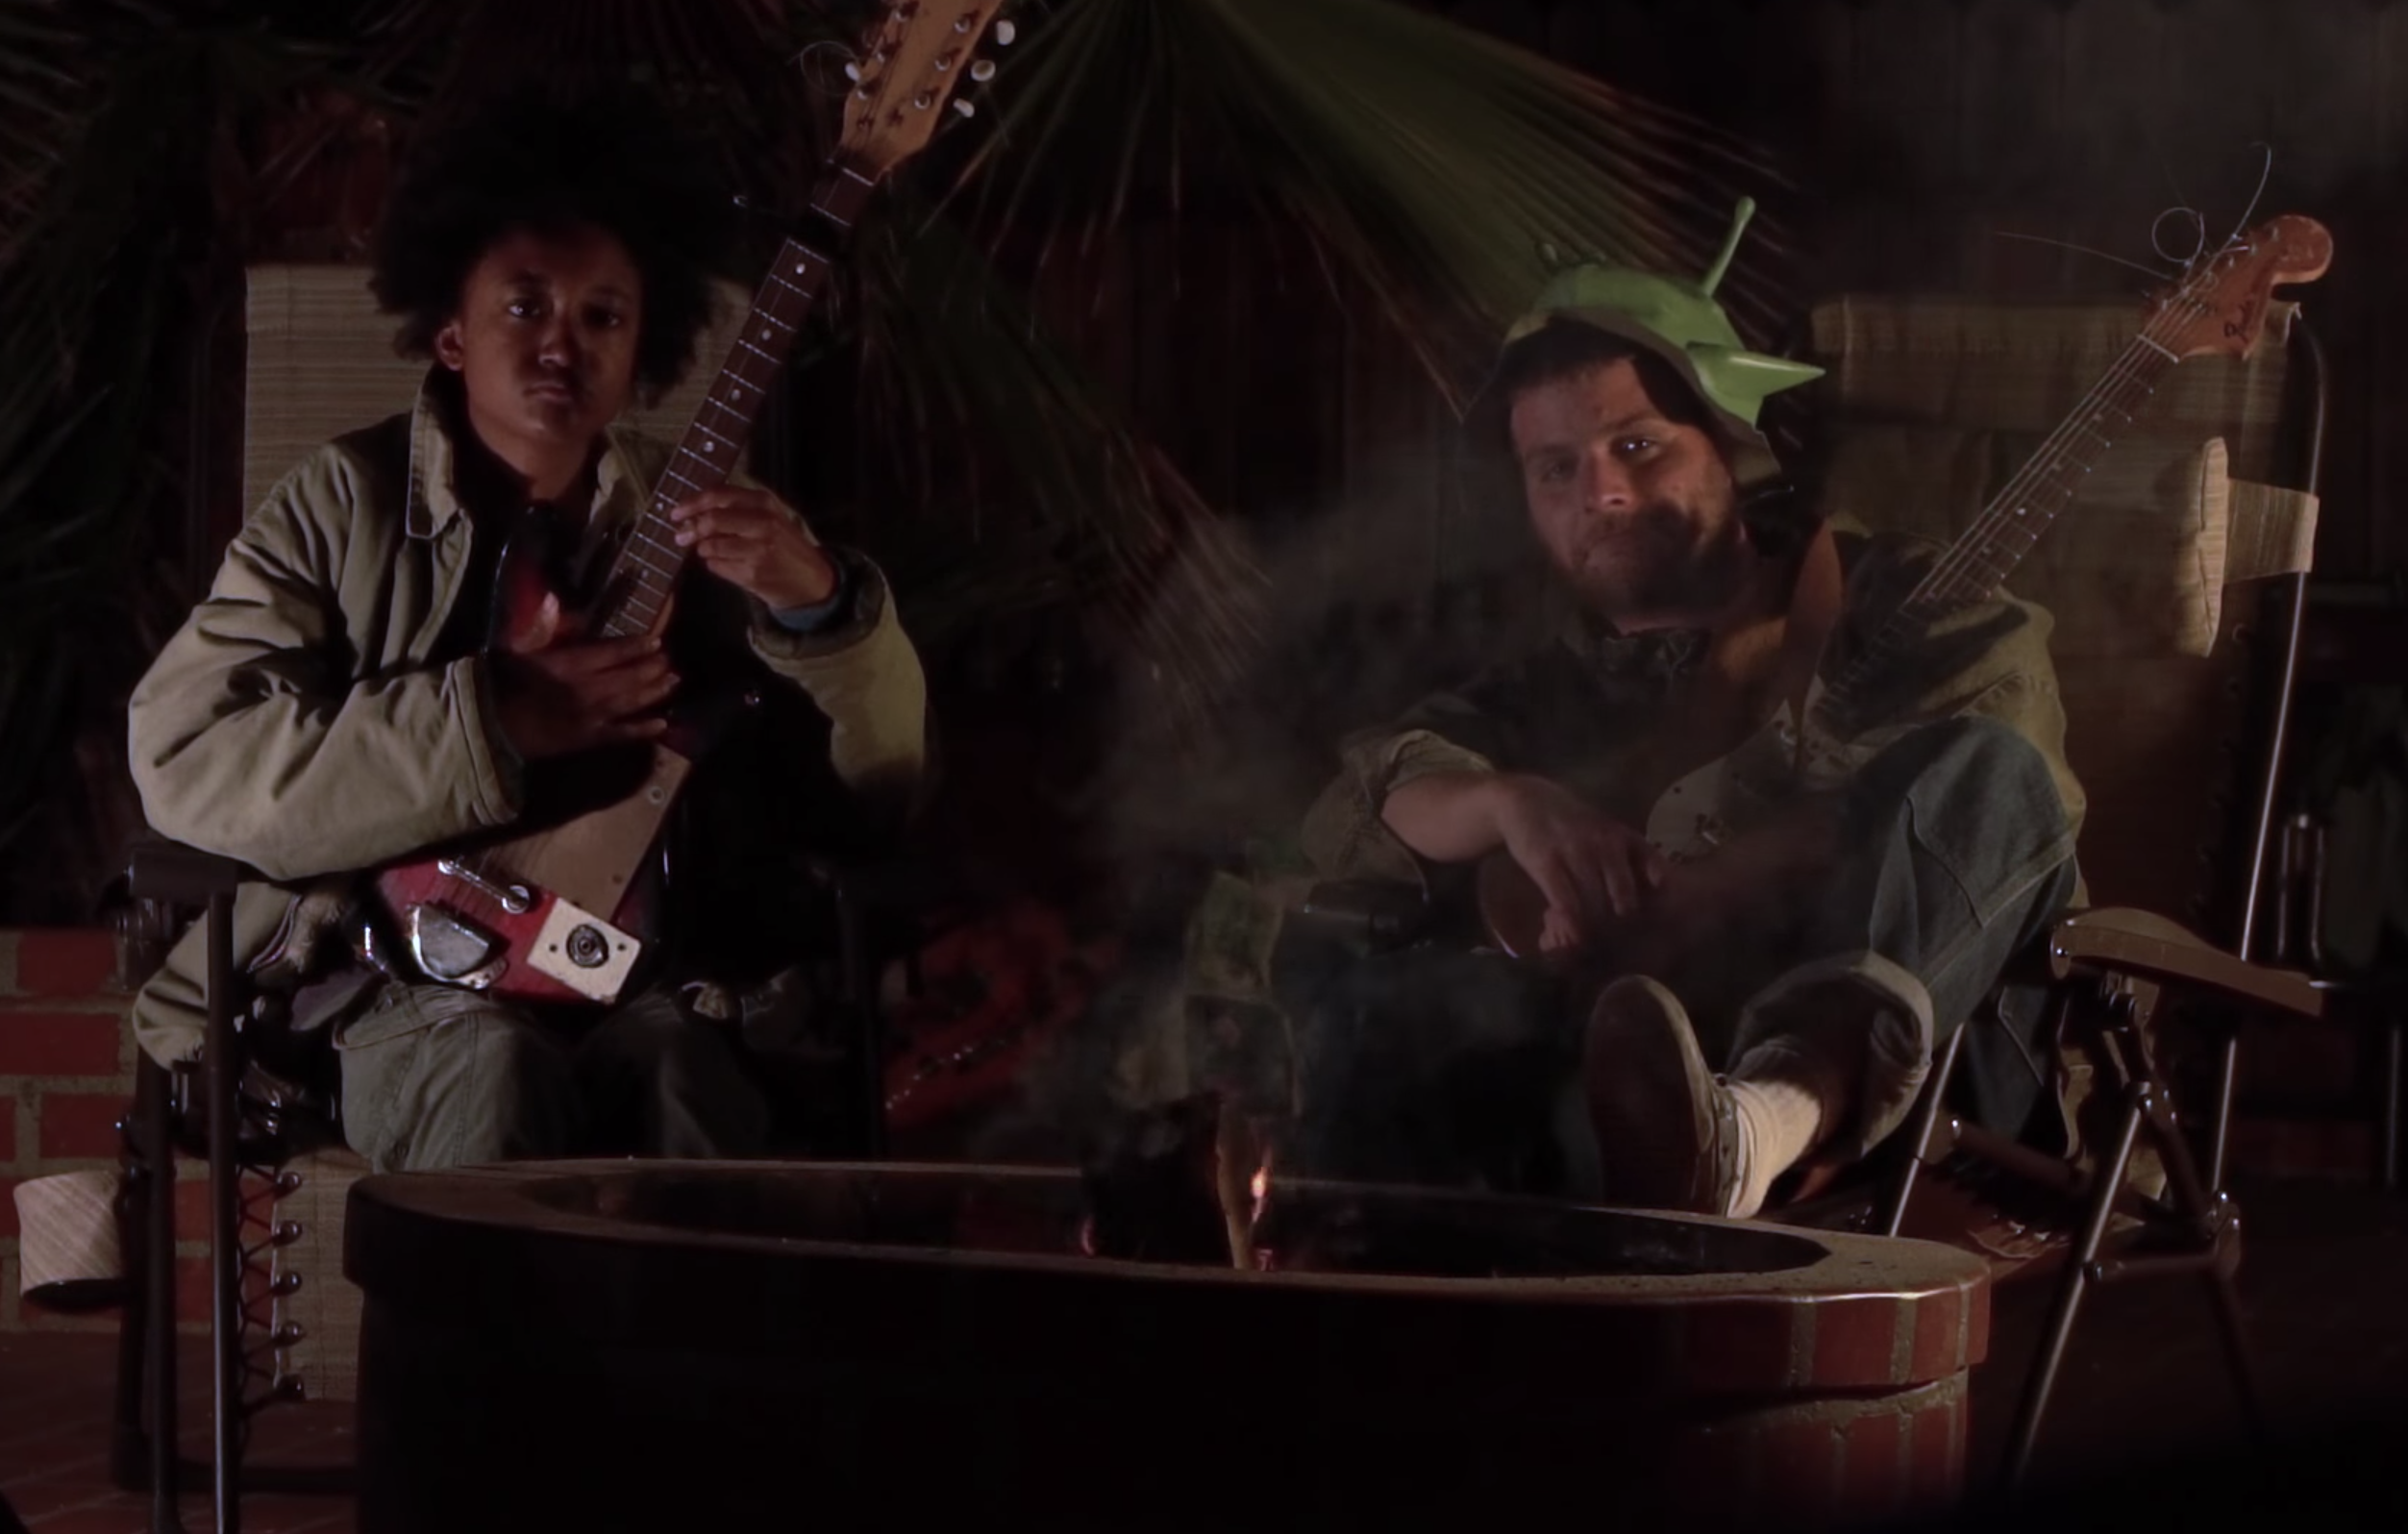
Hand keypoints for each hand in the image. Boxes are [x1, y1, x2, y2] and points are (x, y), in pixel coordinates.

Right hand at [488, 593, 677, 761]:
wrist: (490, 727)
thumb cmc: (501, 684)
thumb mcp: (518, 649)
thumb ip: (542, 628)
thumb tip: (557, 603)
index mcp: (566, 665)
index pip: (608, 652)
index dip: (634, 646)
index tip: (655, 640)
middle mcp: (584, 690)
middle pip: (626, 677)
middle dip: (650, 668)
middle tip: (670, 660)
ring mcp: (589, 717)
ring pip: (629, 702)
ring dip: (654, 692)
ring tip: (674, 682)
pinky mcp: (587, 740)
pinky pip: (621, 735)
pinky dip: (643, 730)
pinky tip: (662, 724)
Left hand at [667, 487, 838, 609]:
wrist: (812, 580)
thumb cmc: (784, 545)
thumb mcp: (769, 516)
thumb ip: (737, 507)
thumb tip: (693, 508)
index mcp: (764, 503)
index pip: (719, 495)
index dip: (692, 503)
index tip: (676, 512)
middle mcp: (763, 523)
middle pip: (711, 520)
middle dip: (690, 529)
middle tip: (680, 536)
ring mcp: (758, 550)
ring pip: (710, 546)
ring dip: (704, 550)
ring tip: (716, 552)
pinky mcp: (752, 574)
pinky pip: (717, 566)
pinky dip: (716, 565)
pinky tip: (731, 565)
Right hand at [1486, 774, 1667, 952]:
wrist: (1527, 800)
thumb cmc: (1573, 823)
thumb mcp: (1609, 831)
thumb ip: (1634, 856)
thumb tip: (1661, 887)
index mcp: (1625, 838)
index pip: (1654, 877)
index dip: (1656, 908)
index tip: (1651, 928)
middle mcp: (1605, 845)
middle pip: (1624, 900)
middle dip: (1622, 927)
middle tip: (1615, 944)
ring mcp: (1576, 853)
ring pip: (1595, 905)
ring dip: (1594, 930)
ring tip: (1592, 946)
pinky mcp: (1547, 863)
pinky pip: (1566, 903)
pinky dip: (1571, 925)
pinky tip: (1572, 938)